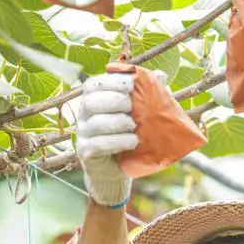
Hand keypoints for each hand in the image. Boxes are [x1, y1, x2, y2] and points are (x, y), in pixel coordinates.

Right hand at [75, 72, 137, 206]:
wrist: (118, 169)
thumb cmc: (128, 135)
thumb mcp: (138, 113)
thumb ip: (146, 94)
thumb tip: (160, 74)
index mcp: (93, 99)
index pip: (94, 84)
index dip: (111, 81)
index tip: (130, 84)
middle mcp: (83, 115)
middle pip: (91, 101)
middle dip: (115, 101)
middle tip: (132, 107)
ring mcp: (83, 134)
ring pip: (95, 123)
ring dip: (118, 122)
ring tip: (134, 127)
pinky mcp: (86, 152)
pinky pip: (99, 144)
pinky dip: (118, 141)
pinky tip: (133, 141)